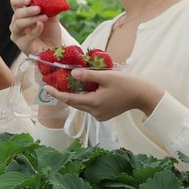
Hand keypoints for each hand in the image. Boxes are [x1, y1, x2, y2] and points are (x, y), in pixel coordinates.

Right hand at [9, 0, 63, 56]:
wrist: (55, 49)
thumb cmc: (50, 34)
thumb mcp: (52, 17)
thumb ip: (50, 8)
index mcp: (22, 14)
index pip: (14, 3)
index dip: (20, 0)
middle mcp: (17, 23)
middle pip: (16, 13)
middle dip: (28, 10)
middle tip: (38, 8)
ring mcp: (17, 34)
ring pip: (18, 23)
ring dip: (31, 19)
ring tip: (44, 18)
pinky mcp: (21, 45)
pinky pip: (25, 37)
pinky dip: (34, 31)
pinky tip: (41, 27)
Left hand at [41, 69, 162, 120]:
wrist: (142, 95)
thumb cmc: (126, 84)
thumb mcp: (106, 76)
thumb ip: (88, 75)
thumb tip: (72, 73)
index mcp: (94, 103)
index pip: (69, 99)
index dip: (56, 93)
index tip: (45, 88)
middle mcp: (95, 112)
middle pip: (74, 103)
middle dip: (63, 94)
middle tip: (53, 85)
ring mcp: (99, 115)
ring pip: (81, 105)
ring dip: (75, 96)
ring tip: (67, 85)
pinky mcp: (103, 115)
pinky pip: (89, 106)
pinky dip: (84, 98)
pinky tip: (84, 90)